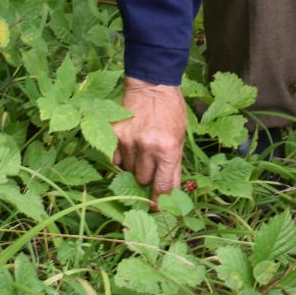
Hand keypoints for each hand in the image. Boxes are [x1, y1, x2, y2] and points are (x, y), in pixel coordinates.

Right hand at [113, 77, 187, 207]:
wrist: (153, 84)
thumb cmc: (171, 111)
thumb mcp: (180, 138)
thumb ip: (174, 166)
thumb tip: (170, 193)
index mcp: (168, 149)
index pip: (163, 187)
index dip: (160, 203)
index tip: (158, 210)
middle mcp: (147, 147)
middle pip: (142, 180)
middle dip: (147, 178)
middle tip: (151, 166)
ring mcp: (128, 140)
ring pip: (128, 170)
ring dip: (134, 166)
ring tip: (142, 149)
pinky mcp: (114, 134)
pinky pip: (115, 159)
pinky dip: (121, 158)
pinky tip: (129, 146)